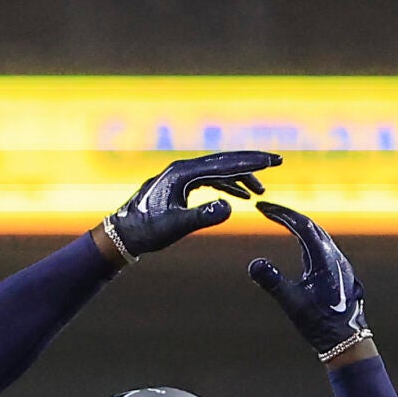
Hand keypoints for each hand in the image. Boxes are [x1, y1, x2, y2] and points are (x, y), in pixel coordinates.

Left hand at [102, 150, 279, 260]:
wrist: (120, 236)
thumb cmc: (145, 231)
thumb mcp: (175, 226)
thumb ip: (202, 216)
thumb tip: (230, 208)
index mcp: (182, 173)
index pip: (223, 164)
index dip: (249, 163)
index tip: (272, 161)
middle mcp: (182, 169)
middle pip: (223, 161)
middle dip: (250, 163)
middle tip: (277, 161)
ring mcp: (180, 177)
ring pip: (217, 172)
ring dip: (239, 179)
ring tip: (260, 191)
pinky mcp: (179, 186)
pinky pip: (208, 181)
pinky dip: (225, 187)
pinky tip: (239, 197)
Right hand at [248, 200, 370, 360]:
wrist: (346, 339)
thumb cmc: (320, 323)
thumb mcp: (292, 303)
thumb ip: (273, 282)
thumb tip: (254, 264)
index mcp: (324, 258)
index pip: (301, 225)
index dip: (281, 214)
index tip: (262, 207)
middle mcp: (334, 255)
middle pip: (310, 225)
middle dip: (288, 215)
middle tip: (267, 209)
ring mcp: (338, 262)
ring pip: (317, 235)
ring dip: (298, 225)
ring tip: (280, 221)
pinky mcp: (339, 271)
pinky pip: (321, 246)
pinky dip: (306, 238)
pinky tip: (300, 245)